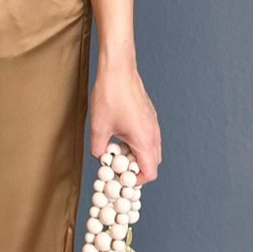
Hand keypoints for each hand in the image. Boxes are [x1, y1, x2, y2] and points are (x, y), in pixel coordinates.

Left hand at [90, 59, 161, 182]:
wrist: (118, 70)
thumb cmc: (110, 96)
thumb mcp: (99, 128)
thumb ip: (99, 149)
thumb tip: (100, 158)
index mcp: (144, 141)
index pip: (149, 173)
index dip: (135, 181)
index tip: (120, 177)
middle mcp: (153, 134)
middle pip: (153, 163)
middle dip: (136, 169)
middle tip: (118, 166)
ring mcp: (153, 124)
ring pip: (151, 150)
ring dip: (136, 155)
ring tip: (117, 150)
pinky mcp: (149, 116)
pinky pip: (148, 137)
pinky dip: (138, 143)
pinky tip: (120, 136)